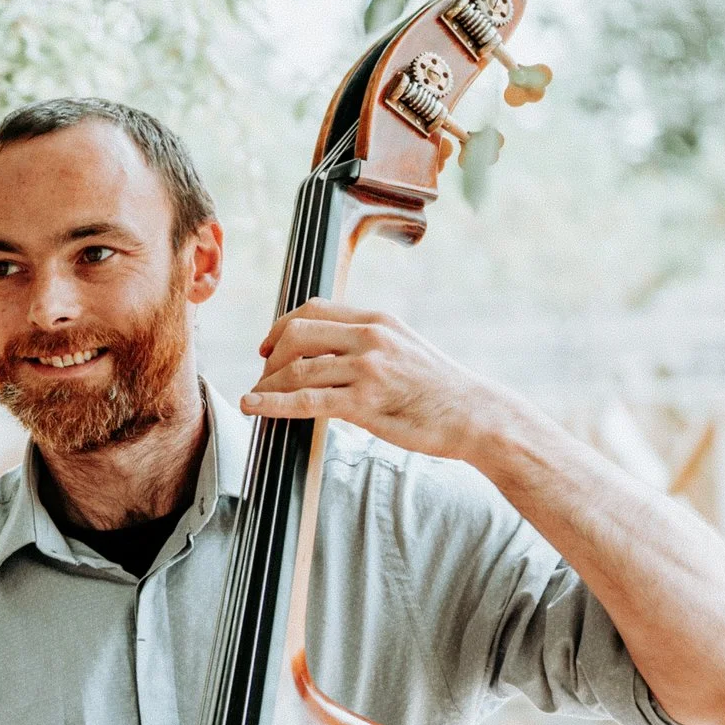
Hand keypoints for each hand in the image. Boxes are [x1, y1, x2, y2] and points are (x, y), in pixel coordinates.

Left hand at [244, 300, 526, 463]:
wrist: (474, 416)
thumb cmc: (437, 389)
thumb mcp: (403, 348)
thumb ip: (366, 342)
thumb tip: (324, 351)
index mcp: (378, 320)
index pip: (314, 309)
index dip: (281, 327)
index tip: (268, 348)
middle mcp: (370, 337)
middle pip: (296, 333)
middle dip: (270, 356)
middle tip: (262, 376)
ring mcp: (367, 369)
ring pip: (296, 369)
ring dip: (267, 385)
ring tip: (256, 397)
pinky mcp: (364, 402)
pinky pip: (304, 401)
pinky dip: (270, 403)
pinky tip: (251, 406)